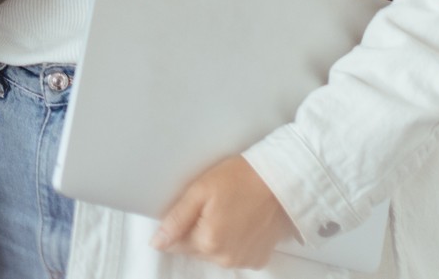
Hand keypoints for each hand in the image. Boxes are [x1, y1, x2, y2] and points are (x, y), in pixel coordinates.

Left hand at [153, 155, 297, 269]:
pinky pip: (235, 254)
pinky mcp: (258, 259)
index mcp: (208, 241)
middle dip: (198, 229)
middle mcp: (225, 258)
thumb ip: (176, 219)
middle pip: (196, 248)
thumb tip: (157, 242)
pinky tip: (241, 221)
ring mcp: (244, 260)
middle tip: (213, 204)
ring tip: (229, 210)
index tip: (194, 206)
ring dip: (216, 236)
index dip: (181, 222)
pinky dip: (234, 242)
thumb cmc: (242, 178)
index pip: (176, 243)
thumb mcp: (200, 190)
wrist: (281, 179)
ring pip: (215, 252)